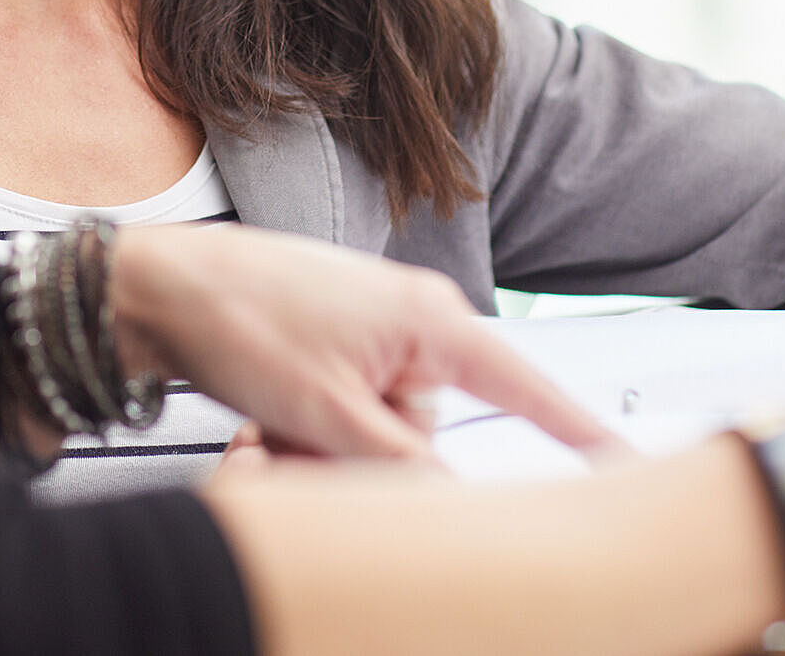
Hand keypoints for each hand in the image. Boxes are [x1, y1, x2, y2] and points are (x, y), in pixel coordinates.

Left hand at [111, 223, 618, 460]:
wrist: (161, 287)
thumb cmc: (241, 317)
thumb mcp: (329, 414)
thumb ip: (403, 463)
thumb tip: (451, 497)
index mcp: (429, 322)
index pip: (524, 385)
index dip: (574, 429)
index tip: (623, 461)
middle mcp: (410, 320)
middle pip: (425, 429)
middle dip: (365, 458)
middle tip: (303, 450)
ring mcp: (370, 331)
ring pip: (376, 431)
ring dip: (325, 450)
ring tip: (271, 432)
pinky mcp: (334, 345)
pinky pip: (345, 412)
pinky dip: (308, 431)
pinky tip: (263, 424)